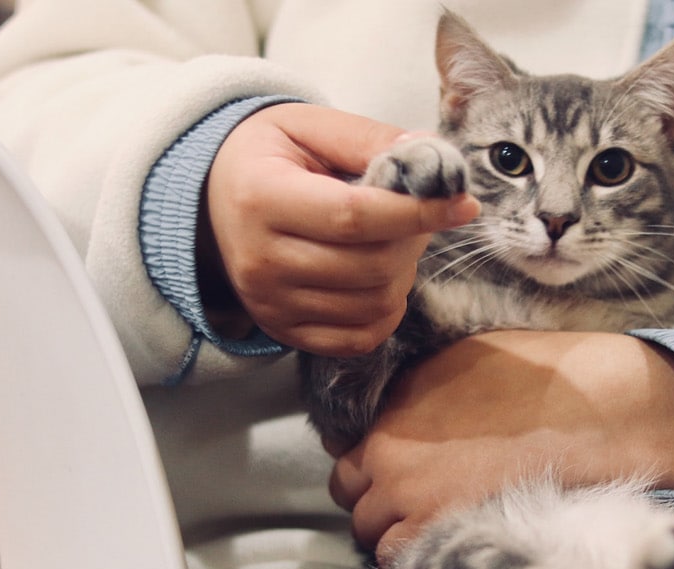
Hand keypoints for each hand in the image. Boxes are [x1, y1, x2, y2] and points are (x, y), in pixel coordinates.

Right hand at [200, 103, 479, 355]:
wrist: (212, 198)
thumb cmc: (268, 156)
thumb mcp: (309, 126)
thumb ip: (370, 139)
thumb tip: (434, 159)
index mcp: (261, 197)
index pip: (355, 217)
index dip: (417, 212)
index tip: (462, 204)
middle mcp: (259, 259)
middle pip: (370, 266)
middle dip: (412, 240)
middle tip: (415, 215)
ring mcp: (269, 303)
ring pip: (372, 304)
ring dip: (403, 273)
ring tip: (391, 241)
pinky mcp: (282, 330)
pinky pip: (358, 338)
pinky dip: (385, 312)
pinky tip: (381, 278)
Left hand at [328, 330, 673, 564]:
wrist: (590, 412)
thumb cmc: (541, 379)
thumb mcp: (462, 359)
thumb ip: (416, 390)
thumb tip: (399, 407)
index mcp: (393, 404)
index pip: (346, 448)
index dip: (371, 462)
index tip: (397, 468)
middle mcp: (388, 448)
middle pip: (350, 491)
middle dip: (376, 496)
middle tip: (416, 498)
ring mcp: (408, 493)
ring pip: (369, 530)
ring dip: (393, 529)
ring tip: (435, 521)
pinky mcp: (435, 528)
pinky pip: (397, 556)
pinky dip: (413, 553)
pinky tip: (447, 537)